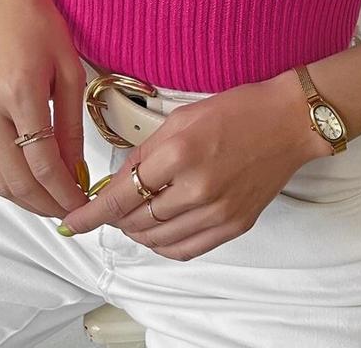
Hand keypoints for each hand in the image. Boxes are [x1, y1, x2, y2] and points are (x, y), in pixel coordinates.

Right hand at [0, 0, 91, 217]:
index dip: (64, 191)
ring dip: (27, 197)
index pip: (42, 164)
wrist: (5, 9)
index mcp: (19, 93)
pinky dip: (8, 181)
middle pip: (17, 181)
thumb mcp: (72, 75)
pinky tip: (31, 178)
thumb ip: (72, 127)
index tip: (82, 202)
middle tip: (71, 207)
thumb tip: (76, 171)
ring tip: (55, 195)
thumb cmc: (41, 31)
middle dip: (47, 203)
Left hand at [58, 68, 331, 258]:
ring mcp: (217, 211)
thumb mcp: (181, 116)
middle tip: (108, 207)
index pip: (120, 195)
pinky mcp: (234, 225)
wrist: (289, 121)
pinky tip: (158, 231)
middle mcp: (196, 188)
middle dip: (114, 217)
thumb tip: (117, 181)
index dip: (90, 213)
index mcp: (179, 153)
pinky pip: (186, 250)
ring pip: (157, 239)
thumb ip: (146, 151)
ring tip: (132, 217)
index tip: (71, 222)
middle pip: (136, 220)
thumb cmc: (238, 109)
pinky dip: (163, 245)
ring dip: (136, 232)